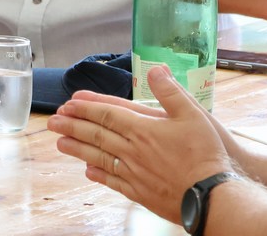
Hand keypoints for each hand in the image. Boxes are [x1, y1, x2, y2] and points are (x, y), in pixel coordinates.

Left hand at [48, 65, 232, 223]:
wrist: (214, 197)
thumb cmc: (207, 155)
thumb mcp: (193, 115)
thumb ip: (170, 91)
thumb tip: (155, 68)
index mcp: (142, 129)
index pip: (106, 115)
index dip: (86, 108)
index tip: (68, 104)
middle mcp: (132, 150)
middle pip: (96, 135)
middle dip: (72, 126)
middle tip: (52, 122)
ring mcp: (134, 173)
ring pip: (98, 157)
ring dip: (77, 149)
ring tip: (60, 143)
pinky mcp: (140, 192)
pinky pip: (112, 181)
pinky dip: (98, 174)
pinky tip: (88, 171)